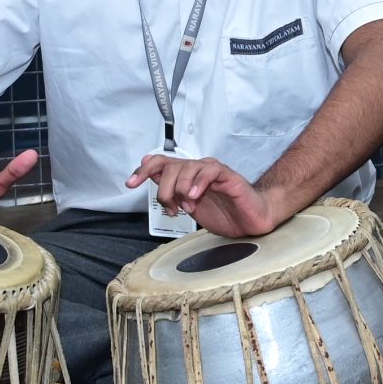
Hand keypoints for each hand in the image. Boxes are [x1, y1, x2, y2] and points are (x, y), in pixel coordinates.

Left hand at [127, 153, 285, 237]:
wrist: (252, 220)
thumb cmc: (225, 213)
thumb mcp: (188, 206)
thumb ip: (171, 191)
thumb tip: (150, 176)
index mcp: (187, 177)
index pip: (161, 163)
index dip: (143, 170)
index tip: (131, 183)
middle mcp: (198, 170)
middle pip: (170, 167)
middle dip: (165, 190)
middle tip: (173, 208)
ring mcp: (213, 172)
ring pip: (187, 168)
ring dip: (182, 190)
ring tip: (189, 206)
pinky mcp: (228, 176)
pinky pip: (210, 170)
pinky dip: (198, 183)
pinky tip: (195, 196)